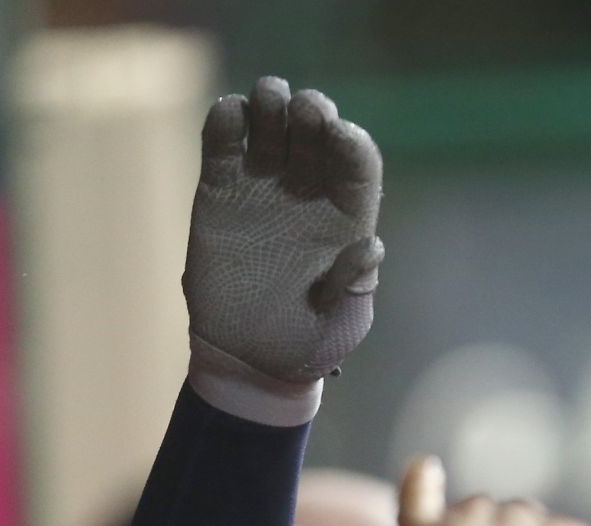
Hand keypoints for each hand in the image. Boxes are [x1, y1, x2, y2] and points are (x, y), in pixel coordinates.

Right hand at [184, 76, 383, 389]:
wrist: (248, 360)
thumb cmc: (306, 346)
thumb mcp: (339, 324)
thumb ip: (351, 288)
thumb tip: (371, 247)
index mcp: (347, 218)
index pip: (357, 164)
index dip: (352, 143)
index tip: (340, 135)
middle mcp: (308, 194)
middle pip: (315, 134)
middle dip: (313, 113)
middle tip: (305, 110)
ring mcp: (262, 188)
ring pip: (269, 128)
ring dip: (270, 104)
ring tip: (268, 99)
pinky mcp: (219, 192)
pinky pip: (221, 146)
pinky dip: (224, 122)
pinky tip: (229, 114)